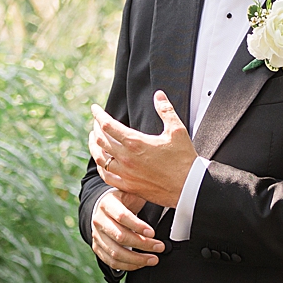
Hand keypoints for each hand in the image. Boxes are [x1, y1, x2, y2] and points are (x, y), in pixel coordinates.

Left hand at [89, 91, 196, 208]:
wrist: (189, 187)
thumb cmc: (184, 160)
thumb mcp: (177, 131)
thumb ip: (165, 110)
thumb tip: (159, 95)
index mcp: (136, 142)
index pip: (108, 125)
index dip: (98, 115)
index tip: (95, 108)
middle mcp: (126, 158)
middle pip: (100, 140)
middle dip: (95, 128)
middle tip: (96, 122)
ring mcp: (125, 174)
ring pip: (100, 159)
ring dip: (93, 146)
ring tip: (93, 138)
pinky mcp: (129, 186)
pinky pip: (106, 176)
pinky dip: (100, 167)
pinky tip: (101, 163)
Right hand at [90, 188, 164, 270]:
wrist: (105, 206)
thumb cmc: (123, 199)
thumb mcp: (131, 191)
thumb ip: (143, 193)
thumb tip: (164, 197)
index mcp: (107, 203)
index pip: (122, 216)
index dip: (138, 226)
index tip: (153, 233)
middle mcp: (99, 220)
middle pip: (120, 237)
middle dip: (143, 244)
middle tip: (159, 247)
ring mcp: (96, 235)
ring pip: (116, 253)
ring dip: (137, 259)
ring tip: (153, 259)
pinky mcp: (97, 247)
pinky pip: (111, 261)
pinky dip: (128, 266)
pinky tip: (141, 264)